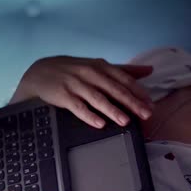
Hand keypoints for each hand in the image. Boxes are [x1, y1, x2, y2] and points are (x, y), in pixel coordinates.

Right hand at [9, 56, 153, 127]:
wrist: (40, 72)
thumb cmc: (74, 71)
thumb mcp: (98, 66)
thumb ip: (124, 70)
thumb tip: (149, 70)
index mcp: (101, 67)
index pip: (124, 80)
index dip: (139, 92)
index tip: (151, 104)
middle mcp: (90, 73)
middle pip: (115, 90)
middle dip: (132, 103)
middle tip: (146, 115)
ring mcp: (76, 84)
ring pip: (98, 99)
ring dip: (113, 110)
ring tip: (125, 121)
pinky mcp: (63, 95)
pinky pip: (78, 107)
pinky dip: (89, 115)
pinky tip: (99, 124)